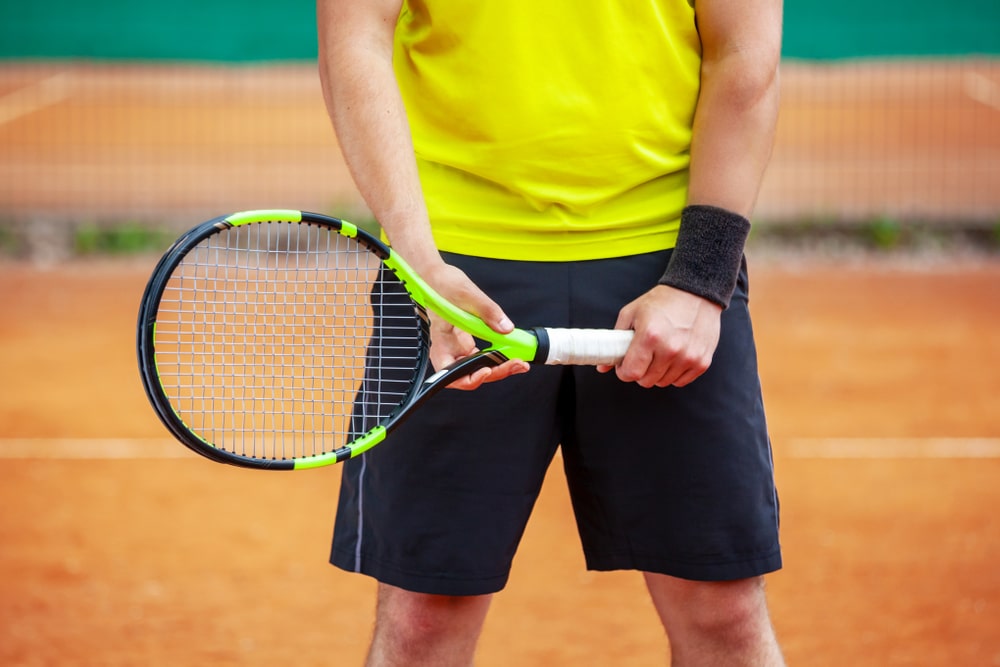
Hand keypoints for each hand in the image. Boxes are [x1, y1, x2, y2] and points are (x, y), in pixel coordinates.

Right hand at [421, 263, 529, 389]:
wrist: (433, 275)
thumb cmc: (439, 283)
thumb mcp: (466, 293)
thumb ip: (488, 311)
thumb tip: (506, 328)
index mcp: (441, 342)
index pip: (451, 374)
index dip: (470, 379)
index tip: (488, 370)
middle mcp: (448, 349)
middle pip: (469, 374)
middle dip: (494, 373)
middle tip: (516, 364)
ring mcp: (456, 346)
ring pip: (476, 367)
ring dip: (497, 367)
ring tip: (518, 361)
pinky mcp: (464, 340)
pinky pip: (480, 355)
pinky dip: (495, 355)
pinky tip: (509, 350)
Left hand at [597, 285, 721, 387]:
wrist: (696, 293)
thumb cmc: (662, 301)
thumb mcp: (631, 313)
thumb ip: (615, 340)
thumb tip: (602, 366)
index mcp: (650, 336)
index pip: (631, 373)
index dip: (624, 371)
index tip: (625, 365)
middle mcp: (670, 349)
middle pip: (646, 381)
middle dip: (640, 371)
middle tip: (643, 355)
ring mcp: (688, 357)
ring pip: (662, 383)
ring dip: (657, 372)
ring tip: (660, 352)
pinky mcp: (702, 362)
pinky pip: (680, 382)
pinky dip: (674, 373)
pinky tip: (674, 356)